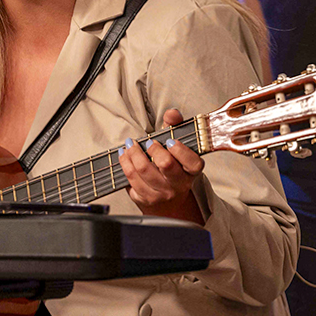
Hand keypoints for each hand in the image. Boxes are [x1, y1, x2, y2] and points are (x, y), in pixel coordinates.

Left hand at [117, 108, 204, 222]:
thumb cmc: (172, 167)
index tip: (169, 141)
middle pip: (165, 164)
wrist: (167, 202)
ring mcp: (161, 194)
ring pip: (143, 170)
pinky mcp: (145, 199)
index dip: (180, 150)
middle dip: (153, 148)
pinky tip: (124, 155)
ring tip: (130, 145)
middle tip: (147, 142)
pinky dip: (125, 162)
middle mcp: (178, 185)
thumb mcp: (177, 146)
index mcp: (191, 171)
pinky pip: (131, 178)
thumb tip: (172, 113)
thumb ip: (175, 126)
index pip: (192, 162)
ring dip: (133, 153)